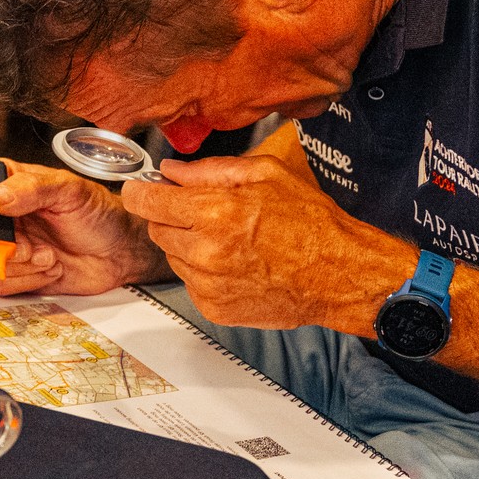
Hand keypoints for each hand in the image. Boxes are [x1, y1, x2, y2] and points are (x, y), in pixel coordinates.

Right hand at [0, 158, 162, 294]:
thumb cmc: (99, 213)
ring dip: (16, 265)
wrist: (121, 252)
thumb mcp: (70, 191)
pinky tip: (51, 267)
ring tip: (48, 255)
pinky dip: (25, 281)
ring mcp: (2, 245)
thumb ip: (31, 189)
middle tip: (26, 247)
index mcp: (5, 184)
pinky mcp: (13, 273)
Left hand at [119, 153, 412, 332]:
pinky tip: (235, 262)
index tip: (140, 188)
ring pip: (172, 256)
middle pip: (156, 229)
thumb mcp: (265, 174)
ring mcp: (208, 284)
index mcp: (215, 212)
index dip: (139, 191)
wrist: (338, 273)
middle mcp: (206, 251)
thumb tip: (172, 170)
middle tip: (203, 211)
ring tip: (229, 238)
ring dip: (188, 244)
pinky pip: (190, 282)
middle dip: (170, 216)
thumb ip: (210, 170)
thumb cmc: (311, 223)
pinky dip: (204, 271)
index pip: (146, 202)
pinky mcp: (214, 308)